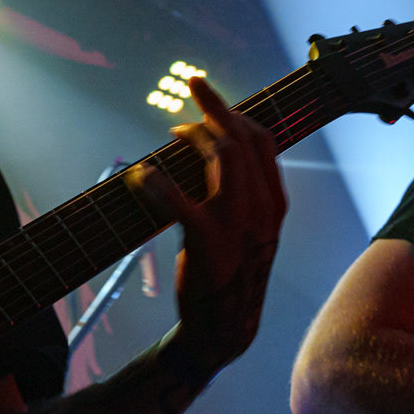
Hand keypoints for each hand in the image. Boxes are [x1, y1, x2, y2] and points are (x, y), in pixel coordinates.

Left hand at [129, 77, 287, 371]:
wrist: (225, 328)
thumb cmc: (230, 272)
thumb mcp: (249, 229)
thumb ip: (241, 192)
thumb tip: (213, 150)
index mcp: (274, 204)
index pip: (263, 142)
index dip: (236, 112)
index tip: (211, 97)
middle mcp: (262, 210)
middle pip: (241, 140)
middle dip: (215, 107)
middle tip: (192, 86)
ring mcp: (237, 226)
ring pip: (221, 159)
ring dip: (193, 136)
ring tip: (172, 130)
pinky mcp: (207, 243)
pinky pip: (180, 203)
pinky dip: (157, 183)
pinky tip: (140, 175)